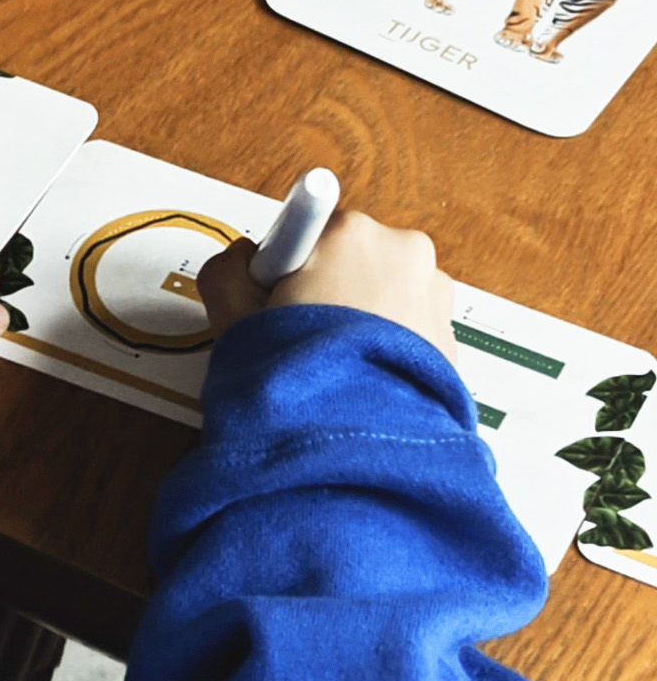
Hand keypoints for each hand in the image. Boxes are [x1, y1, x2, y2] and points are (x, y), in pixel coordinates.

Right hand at [198, 209, 456, 363]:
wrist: (358, 451)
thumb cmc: (300, 378)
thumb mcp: (233, 314)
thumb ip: (228, 269)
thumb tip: (241, 257)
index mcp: (351, 232)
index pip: (309, 229)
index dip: (287, 267)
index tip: (281, 299)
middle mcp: (404, 250)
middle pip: (349, 257)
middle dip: (327, 289)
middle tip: (303, 339)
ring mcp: (436, 295)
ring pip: (381, 291)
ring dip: (361, 318)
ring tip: (337, 368)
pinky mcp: (453, 337)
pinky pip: (408, 327)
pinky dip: (386, 346)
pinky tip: (364, 381)